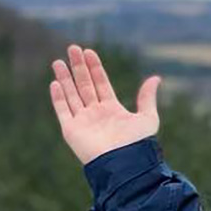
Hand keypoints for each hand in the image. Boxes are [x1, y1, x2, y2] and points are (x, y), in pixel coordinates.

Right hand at [50, 44, 161, 164]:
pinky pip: (63, 110)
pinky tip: (55, 82)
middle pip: (84, 85)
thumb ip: (147, 97)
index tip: (89, 52)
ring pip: (71, 94)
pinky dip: (58, 97)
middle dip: (78, 67)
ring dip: (65, 78)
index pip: (101, 83)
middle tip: (72, 47)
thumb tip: (155, 78)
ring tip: (58, 61)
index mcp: (112, 109)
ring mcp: (83, 121)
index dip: (95, 67)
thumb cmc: (138, 143)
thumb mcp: (147, 117)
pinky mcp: (72, 130)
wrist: (125, 163)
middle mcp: (96, 113)